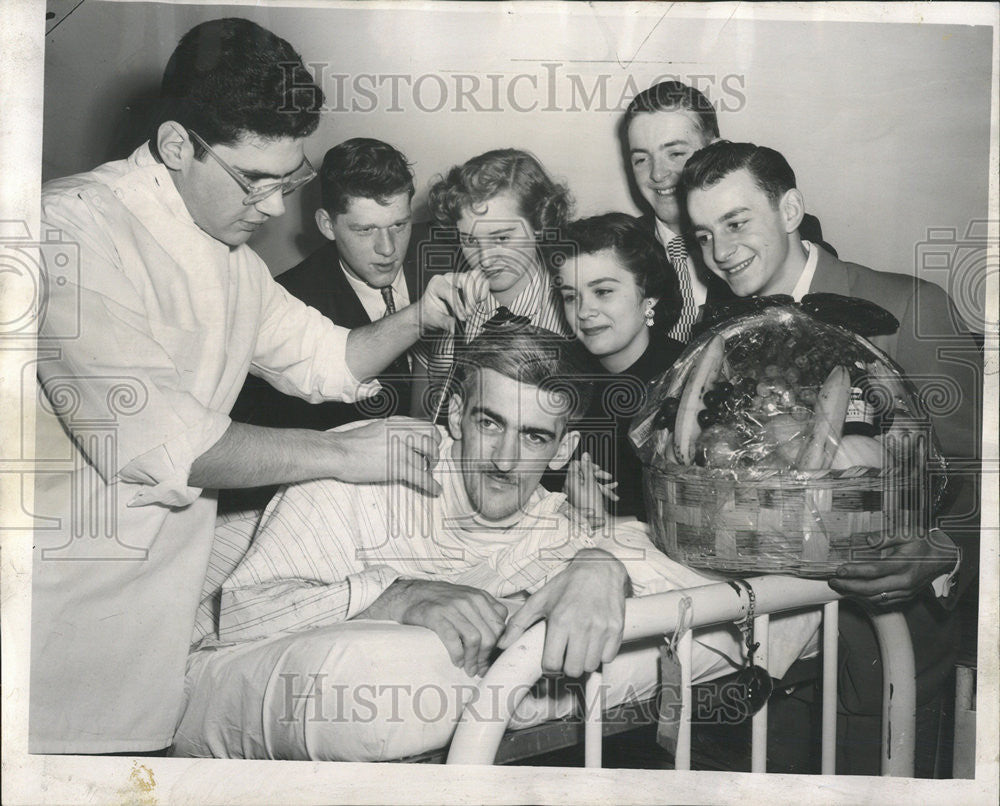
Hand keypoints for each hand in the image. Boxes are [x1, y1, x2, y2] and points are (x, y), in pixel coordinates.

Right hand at [327, 417, 441, 495]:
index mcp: (398, 423)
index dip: (433, 438)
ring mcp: (401, 449)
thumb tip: (409, 441)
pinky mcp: (397, 466)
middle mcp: (402, 433)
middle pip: (432, 441)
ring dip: (428, 469)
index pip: (427, 426)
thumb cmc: (352, 443)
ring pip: (426, 461)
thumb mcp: (378, 428)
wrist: (339, 453)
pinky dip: (430, 485)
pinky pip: (421, 477)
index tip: (432, 446)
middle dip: (435, 453)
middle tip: (431, 461)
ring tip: (425, 474)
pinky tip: (435, 490)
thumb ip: (395, 432)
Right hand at [388, 579, 508, 676]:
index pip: (500, 625)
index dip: (498, 646)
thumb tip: (499, 643)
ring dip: (473, 660)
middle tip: (480, 669)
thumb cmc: (442, 602)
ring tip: (469, 669)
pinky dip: (457, 654)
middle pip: (489, 635)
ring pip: (474, 639)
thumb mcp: (467, 600)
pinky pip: (453, 639)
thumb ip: (484, 614)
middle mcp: (469, 600)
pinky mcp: (436, 615)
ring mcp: (452, 607)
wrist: (411, 594)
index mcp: (480, 597)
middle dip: (486, 657)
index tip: (491, 659)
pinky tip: (457, 662)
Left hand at [417, 269, 489, 333]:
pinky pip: (481, 282)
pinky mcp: (469, 283)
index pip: (451, 291)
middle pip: (466, 279)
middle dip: (470, 297)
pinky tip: (476, 303)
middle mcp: (449, 278)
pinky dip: (482, 292)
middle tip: (469, 313)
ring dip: (477, 293)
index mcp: (437, 284)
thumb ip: (446, 322)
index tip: (463, 317)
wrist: (431, 312)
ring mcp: (460, 278)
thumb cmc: (431, 313)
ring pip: (475, 278)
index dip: (458, 305)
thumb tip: (455, 328)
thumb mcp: (435, 319)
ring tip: (473, 307)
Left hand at [497, 548, 628, 676]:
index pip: (552, 664)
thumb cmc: (567, 584)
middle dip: (567, 666)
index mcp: (560, 620)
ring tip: (580, 646)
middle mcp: (581, 626)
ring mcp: (601, 628)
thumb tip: (502, 644)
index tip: (552, 660)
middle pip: (573, 669)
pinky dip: (601, 655)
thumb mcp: (540, 600)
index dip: (550, 667)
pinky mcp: (616, 629)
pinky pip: (608, 658)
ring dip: (584, 661)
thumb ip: (519, 623)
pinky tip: (595, 641)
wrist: (599, 568)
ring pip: (591, 666)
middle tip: (567, 654)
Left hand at [563, 453, 618, 529]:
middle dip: (598, 475)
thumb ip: (588, 467)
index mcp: (571, 480)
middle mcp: (571, 486)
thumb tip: (584, 454)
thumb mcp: (591, 482)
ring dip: (603, 484)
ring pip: (590, 483)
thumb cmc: (591, 505)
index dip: (587, 464)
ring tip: (614, 486)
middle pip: (584, 473)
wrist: (594, 524)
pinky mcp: (581, 499)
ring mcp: (576, 493)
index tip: (597, 468)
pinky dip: (600, 491)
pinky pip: (590, 491)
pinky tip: (612, 494)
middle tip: (608, 476)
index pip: (576, 464)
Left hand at [828, 531, 957, 605]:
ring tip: (840, 586)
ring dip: (855, 594)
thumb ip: (886, 537)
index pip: (874, 570)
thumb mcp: (907, 533)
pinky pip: (883, 601)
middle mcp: (904, 581)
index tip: (839, 570)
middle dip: (849, 586)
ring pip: (876, 598)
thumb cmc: (923, 543)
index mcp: (903, 564)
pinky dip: (867, 598)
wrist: (943, 558)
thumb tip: (868, 540)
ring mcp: (905, 591)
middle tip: (833, 581)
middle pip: (871, 588)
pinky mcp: (906, 596)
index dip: (855, 571)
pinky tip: (855, 591)